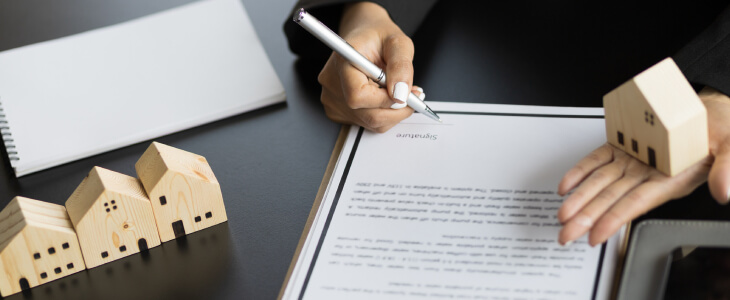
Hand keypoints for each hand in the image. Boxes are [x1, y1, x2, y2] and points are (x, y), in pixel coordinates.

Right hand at [317, 2, 422, 131]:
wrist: (363, 35)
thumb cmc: (377, 36)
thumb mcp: (398, 43)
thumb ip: (401, 67)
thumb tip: (400, 95)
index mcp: (343, 62)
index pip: (358, 96)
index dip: (385, 100)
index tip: (404, 93)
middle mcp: (332, 83)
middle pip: (366, 114)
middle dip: (395, 109)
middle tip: (413, 96)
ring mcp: (331, 99)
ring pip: (368, 122)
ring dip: (391, 112)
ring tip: (400, 93)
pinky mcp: (337, 109)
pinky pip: (364, 122)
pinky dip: (381, 115)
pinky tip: (385, 97)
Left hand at [556, 87, 729, 245]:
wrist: (710, 112)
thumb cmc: (719, 131)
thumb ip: (726, 170)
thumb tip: (723, 193)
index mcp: (669, 179)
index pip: (635, 204)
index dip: (614, 219)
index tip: (596, 235)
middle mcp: (646, 174)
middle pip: (611, 199)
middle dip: (587, 218)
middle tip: (566, 234)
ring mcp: (632, 161)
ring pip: (600, 182)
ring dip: (579, 199)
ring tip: (562, 215)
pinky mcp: (622, 147)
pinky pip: (596, 160)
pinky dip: (579, 172)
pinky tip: (566, 186)